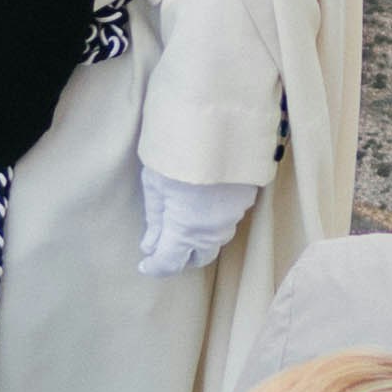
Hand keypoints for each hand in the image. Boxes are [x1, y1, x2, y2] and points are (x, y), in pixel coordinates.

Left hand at [136, 163, 255, 274]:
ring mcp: (233, 215)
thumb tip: (150, 245)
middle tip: (166, 248)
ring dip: (199, 240)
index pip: (170, 262)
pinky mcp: (246, 198)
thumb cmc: (175, 151)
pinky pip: (228, 220)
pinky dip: (214, 220)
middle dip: (182, 258)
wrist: (217, 123)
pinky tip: (204, 205)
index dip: (156, 267)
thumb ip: (154, 219)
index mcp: (184, 230)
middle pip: (199, 257)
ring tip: (184, 225)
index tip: (144, 264)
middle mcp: (212, 230)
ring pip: (216, 240)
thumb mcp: (154, 185)